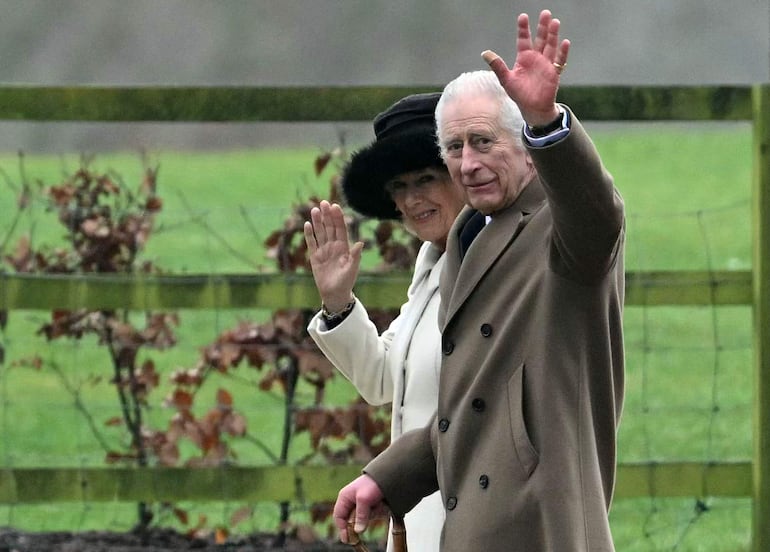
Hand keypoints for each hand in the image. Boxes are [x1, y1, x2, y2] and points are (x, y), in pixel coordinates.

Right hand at [303, 200, 363, 311]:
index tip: (335, 206)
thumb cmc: (346, 282)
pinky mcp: (314, 257)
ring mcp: (324, 250)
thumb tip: (360, 243)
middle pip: (330, 227)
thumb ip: (355, 256)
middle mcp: (333, 246)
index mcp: (344, 247)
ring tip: (314, 209)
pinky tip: (307, 224)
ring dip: (317, 221)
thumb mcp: (352, 269)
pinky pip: (311, 243)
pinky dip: (309, 234)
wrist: (335, 294)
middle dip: (327, 215)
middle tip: (323, 202)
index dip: (338, 218)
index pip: (340, 229)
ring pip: (320, 232)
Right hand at [333, 475, 386, 543]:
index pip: (339, 516)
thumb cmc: (372, 483)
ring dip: (373, 513)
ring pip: (364, 519)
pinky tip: (382, 504)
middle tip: (367, 521)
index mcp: (345, 498)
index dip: (342, 528)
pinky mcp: (372, 506)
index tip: (347, 538)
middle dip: (361, 520)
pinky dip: (379, 511)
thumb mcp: (364, 499)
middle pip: (352, 520)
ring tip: (378, 503)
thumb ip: (360, 515)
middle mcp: (352, 502)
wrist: (389, 474)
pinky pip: (374, 515)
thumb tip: (358, 531)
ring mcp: (362, 505)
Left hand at [482, 9, 569, 125]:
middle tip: (545, 13)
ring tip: (554, 22)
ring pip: (550, 46)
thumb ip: (497, 66)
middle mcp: (536, 58)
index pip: (523, 39)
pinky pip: (559, 61)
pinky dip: (562, 52)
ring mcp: (546, 64)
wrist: (532, 109)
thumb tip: (484, 53)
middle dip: (542, 27)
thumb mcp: (506, 79)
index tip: (523, 16)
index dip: (523, 28)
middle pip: (540, 39)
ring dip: (553, 35)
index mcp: (524, 58)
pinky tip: (565, 42)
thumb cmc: (519, 94)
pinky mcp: (554, 73)